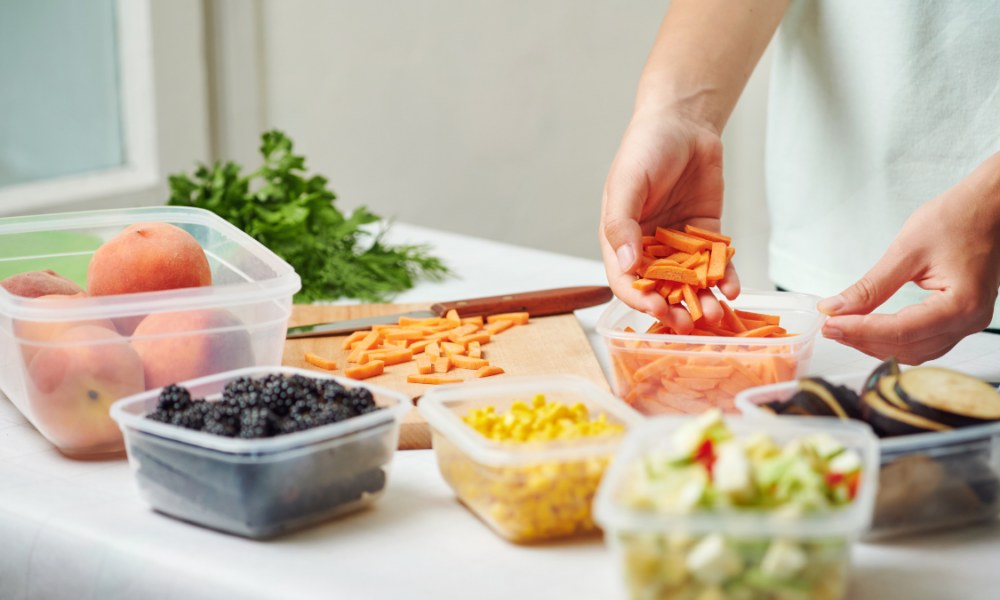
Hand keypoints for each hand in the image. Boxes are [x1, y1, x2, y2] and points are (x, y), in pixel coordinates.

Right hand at [600, 109, 740, 333]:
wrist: (684, 123)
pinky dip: (725, 278)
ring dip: (702, 300)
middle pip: (659, 289)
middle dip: (674, 309)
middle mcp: (648, 247)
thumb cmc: (645, 149)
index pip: (626, 281)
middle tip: (690, 325)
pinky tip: (733, 288)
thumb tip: (627, 266)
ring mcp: (679, 243)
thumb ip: (621, 225)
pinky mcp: (707, 235)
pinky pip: (717, 263)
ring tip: (717, 312)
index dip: (640, 300)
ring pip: (690, 282)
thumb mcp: (626, 184)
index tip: (658, 311)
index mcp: (621, 240)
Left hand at [818, 160, 999, 363]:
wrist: (989, 207)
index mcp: (961, 304)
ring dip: (877, 344)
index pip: (900, 331)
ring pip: (915, 350)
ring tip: (844, 328)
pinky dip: (894, 339)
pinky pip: (925, 341)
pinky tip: (869, 328)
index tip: (829, 325)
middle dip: (864, 340)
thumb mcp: (906, 250)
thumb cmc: (958, 218)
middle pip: (907, 347)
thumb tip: (835, 308)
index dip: (860, 331)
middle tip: (829, 327)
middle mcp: (970, 321)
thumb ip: (870, 286)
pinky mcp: (961, 318)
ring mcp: (968, 323)